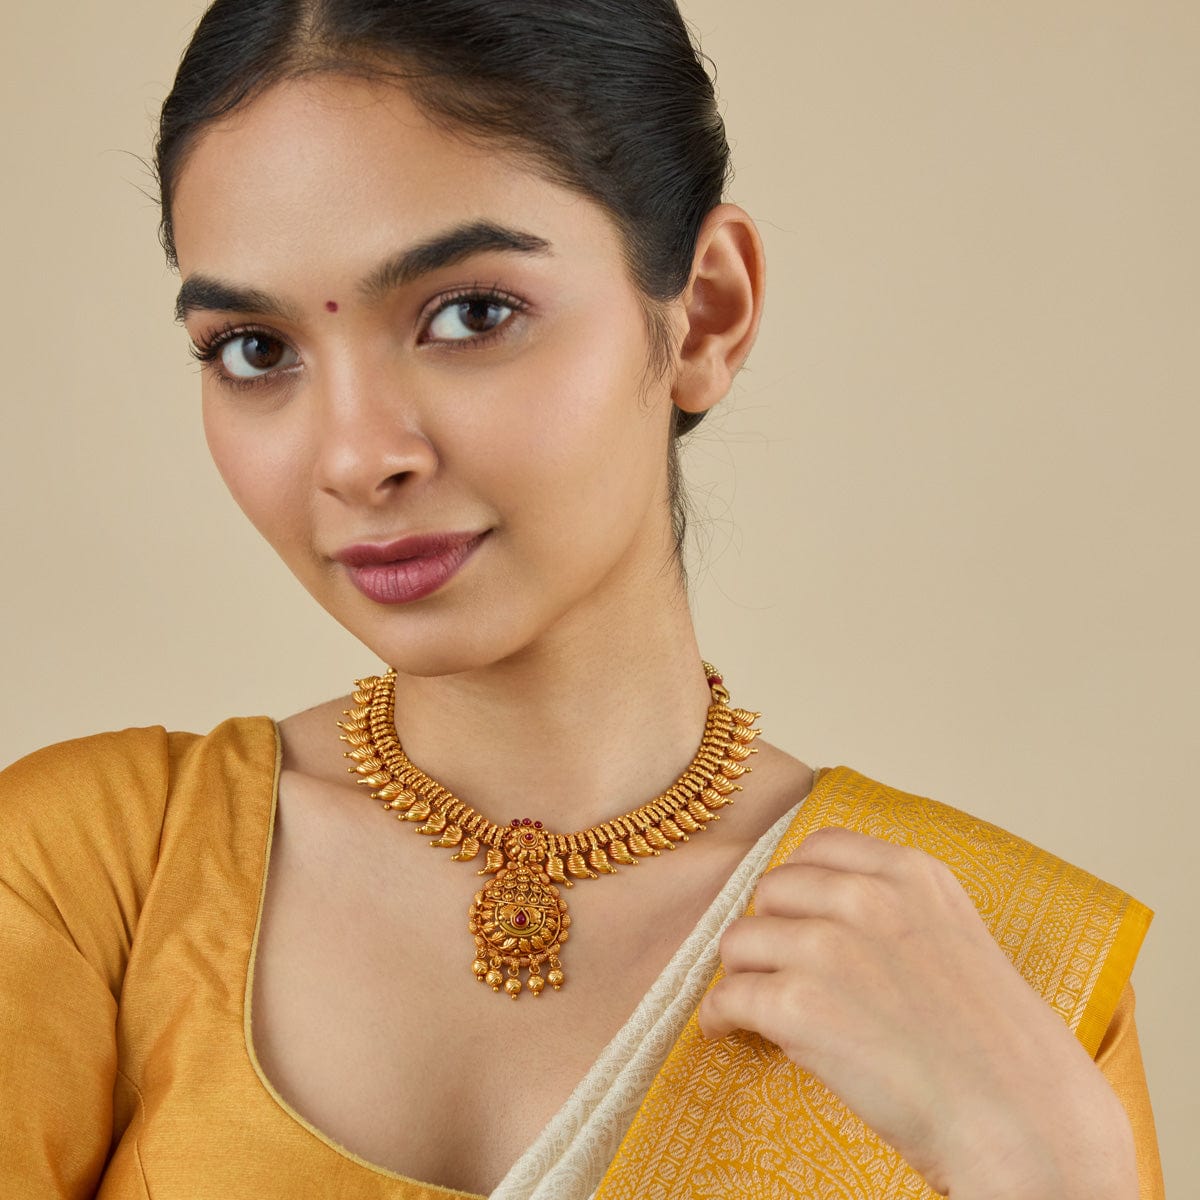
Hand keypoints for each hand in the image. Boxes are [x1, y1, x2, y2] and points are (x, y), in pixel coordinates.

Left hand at [697, 827, 1137, 1199]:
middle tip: (775, 969)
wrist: (1026, 1125)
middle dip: (769, 930)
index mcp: (911, 874)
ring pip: (740, 941)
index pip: (821, 847)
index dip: (800, 884)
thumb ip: (899, 913)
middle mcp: (864, 897)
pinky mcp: (797, 1005)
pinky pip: (728, 998)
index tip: (795, 913)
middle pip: (772, 891)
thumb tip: (829, 914)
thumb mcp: (959, 940)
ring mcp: (826, 948)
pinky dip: (720, 1018)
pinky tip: (727, 1032)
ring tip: (753, 1006)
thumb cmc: (1004, 1050)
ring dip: (743, 975)